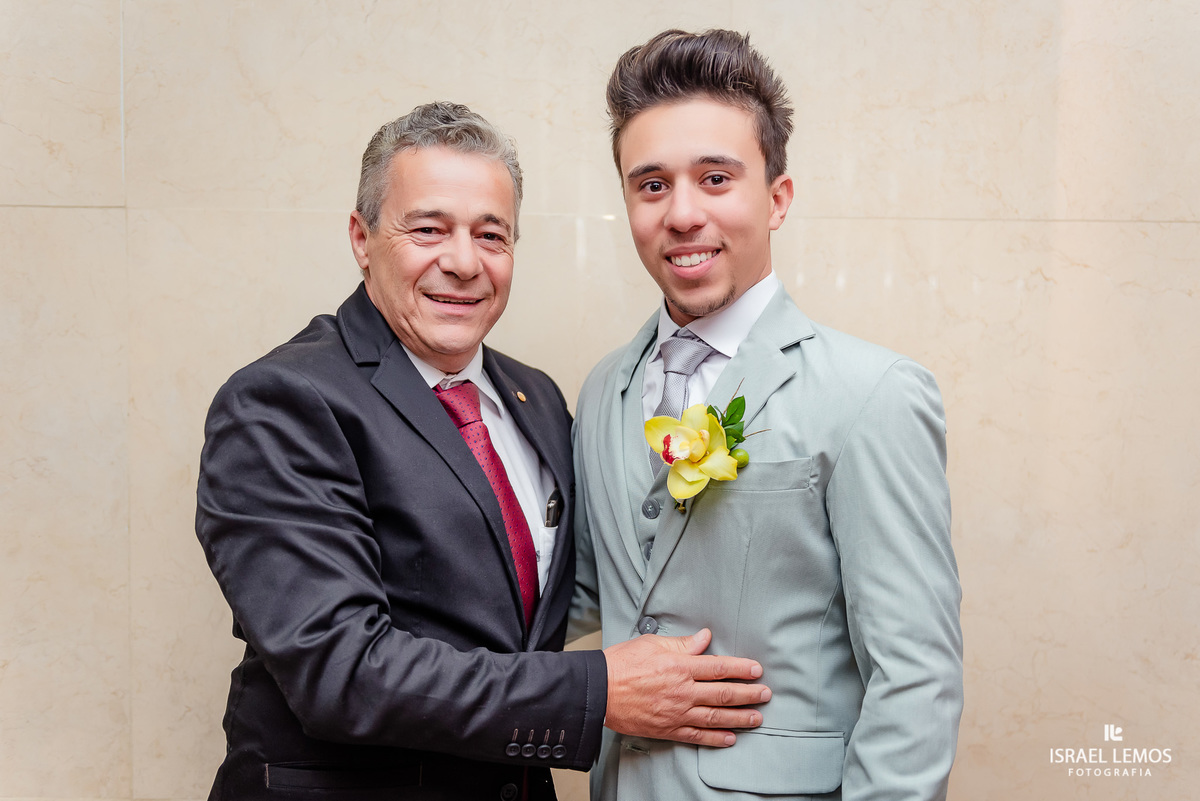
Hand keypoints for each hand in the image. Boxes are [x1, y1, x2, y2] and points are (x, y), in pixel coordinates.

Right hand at [602, 628, 770, 747]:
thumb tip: (704, 638)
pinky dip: (715, 738)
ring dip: (739, 718)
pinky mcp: (667, 728)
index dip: (742, 669)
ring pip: (715, 717)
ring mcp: (676, 712)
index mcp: (680, 666)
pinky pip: (697, 735)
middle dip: (749, 694)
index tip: (757, 670)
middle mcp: (682, 690)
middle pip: (723, 694)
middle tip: (766, 694)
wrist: (598, 690)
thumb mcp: (652, 644)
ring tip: (757, 718)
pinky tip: (729, 738)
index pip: (719, 667)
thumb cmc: (621, 664)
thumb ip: (683, 643)